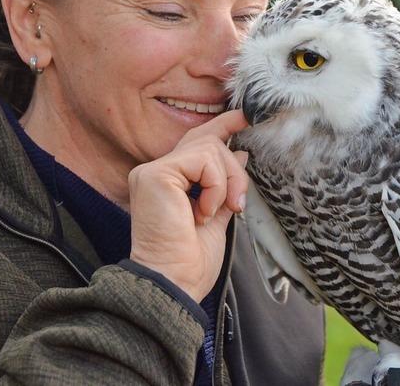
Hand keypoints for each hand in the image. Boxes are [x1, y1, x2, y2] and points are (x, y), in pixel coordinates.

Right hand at [128, 110, 248, 301]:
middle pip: (207, 141)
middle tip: (239, 202)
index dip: (222, 126)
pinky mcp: (155, 174)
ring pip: (210, 148)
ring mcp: (153, 171)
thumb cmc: (190, 262)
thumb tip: (240, 154)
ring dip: (228, 181)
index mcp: (170, 182)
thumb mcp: (217, 217)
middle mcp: (157, 172)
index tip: (246, 116)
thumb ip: (225, 185)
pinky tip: (204, 212)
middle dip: (234, 169)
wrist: (173, 284)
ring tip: (221, 212)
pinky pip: (203, 160)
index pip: (197, 143)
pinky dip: (215, 186)